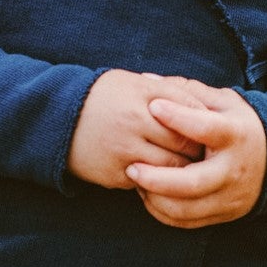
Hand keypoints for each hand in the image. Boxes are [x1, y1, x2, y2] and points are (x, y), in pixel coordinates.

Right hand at [68, 71, 205, 188]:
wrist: (57, 118)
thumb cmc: (103, 96)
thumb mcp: (134, 83)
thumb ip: (168, 91)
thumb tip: (203, 107)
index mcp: (142, 97)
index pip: (189, 112)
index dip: (203, 123)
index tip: (209, 129)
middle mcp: (134, 124)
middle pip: (184, 144)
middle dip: (199, 150)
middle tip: (207, 153)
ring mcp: (124, 152)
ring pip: (170, 169)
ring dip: (182, 170)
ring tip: (187, 166)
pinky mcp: (114, 174)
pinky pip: (148, 183)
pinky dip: (159, 181)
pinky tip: (162, 176)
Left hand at [127, 81, 266, 227]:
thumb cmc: (238, 125)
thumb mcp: (223, 102)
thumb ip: (187, 92)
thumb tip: (148, 80)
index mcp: (235, 135)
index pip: (206, 128)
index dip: (179, 118)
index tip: (152, 106)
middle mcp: (233, 169)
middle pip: (193, 182)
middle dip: (158, 178)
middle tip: (132, 167)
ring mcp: (229, 196)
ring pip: (186, 208)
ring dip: (155, 197)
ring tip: (136, 180)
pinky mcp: (223, 214)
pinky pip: (187, 222)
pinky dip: (162, 212)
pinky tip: (148, 194)